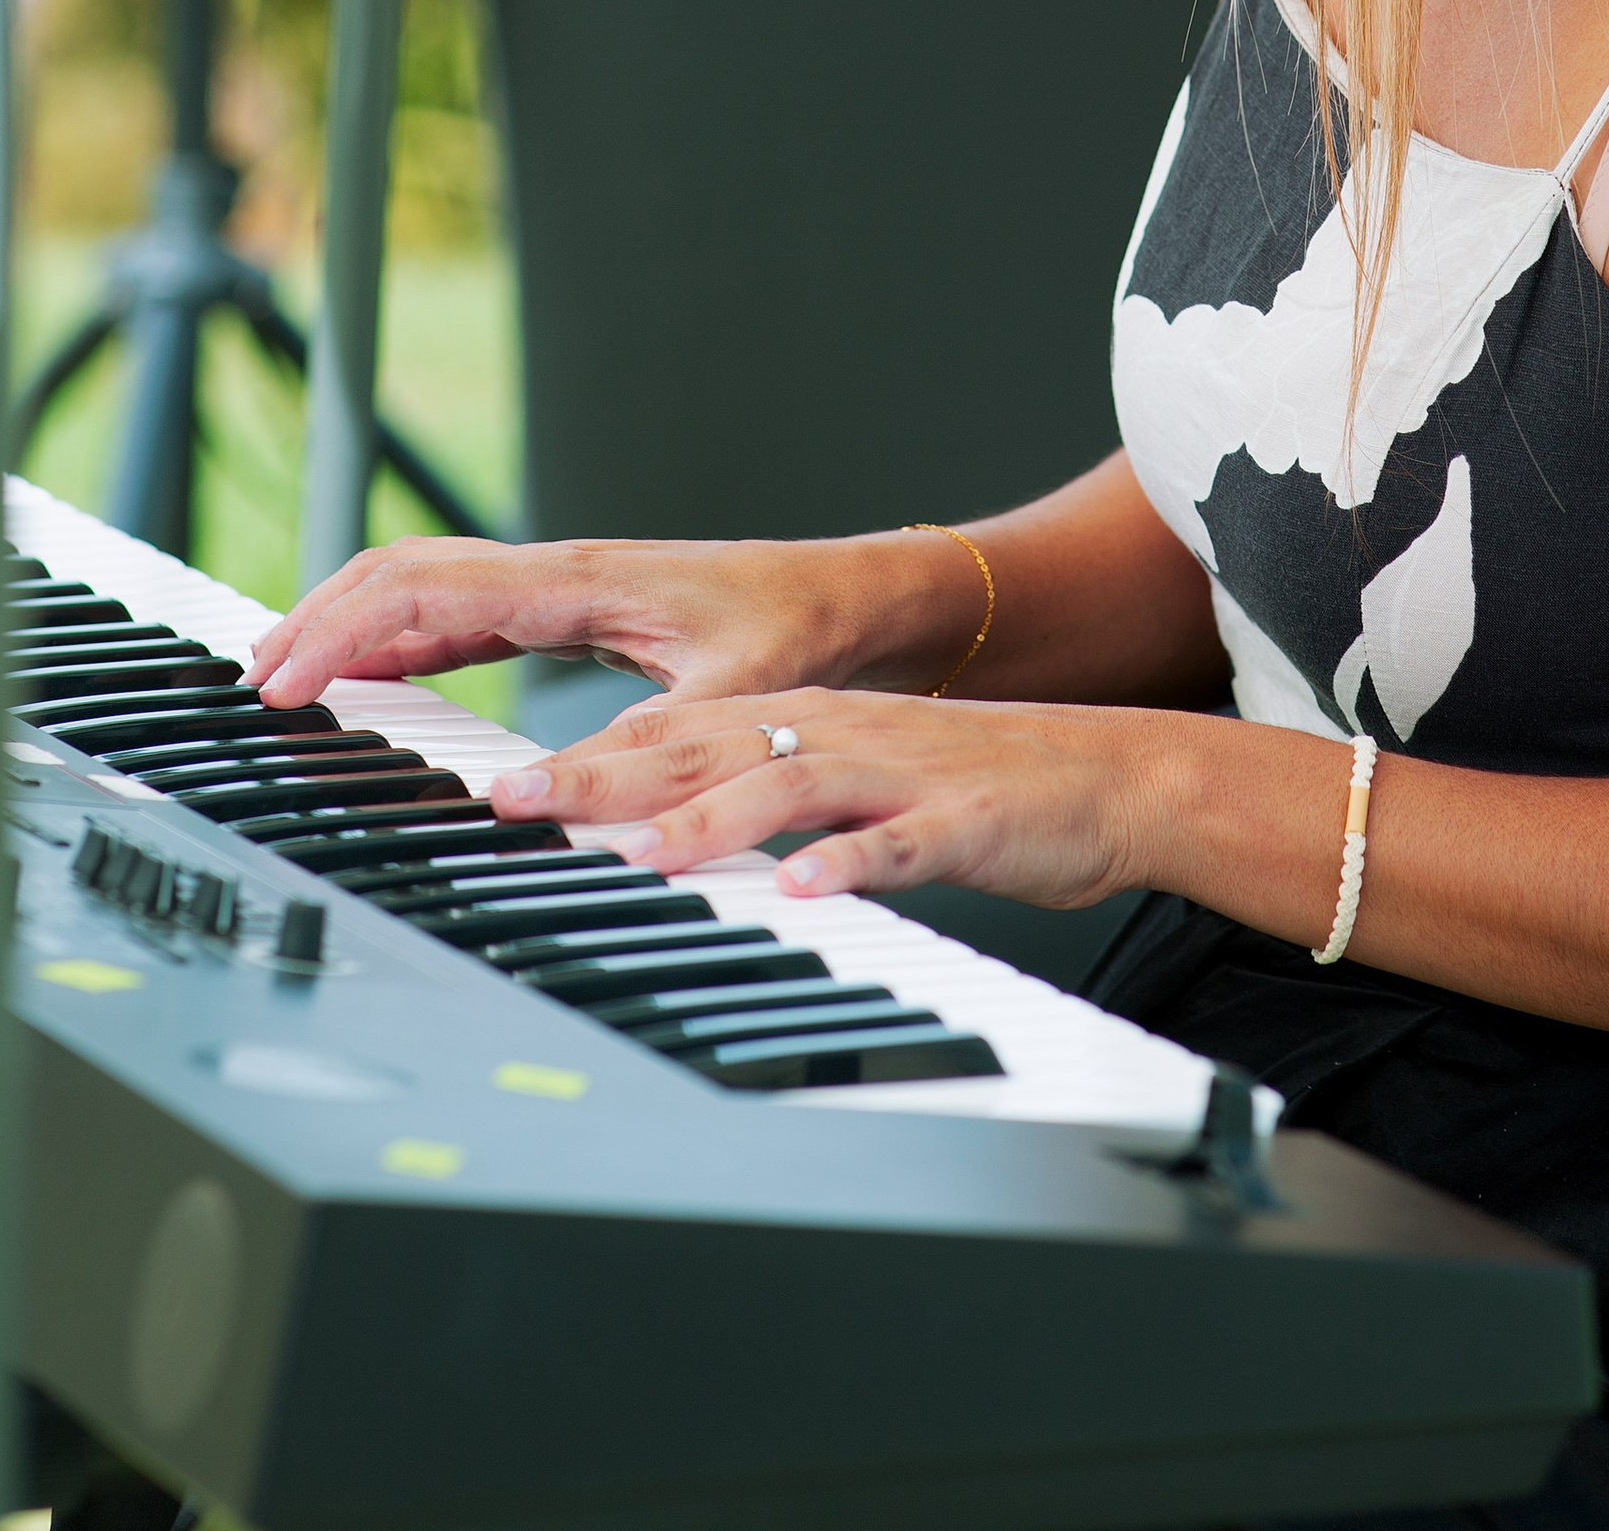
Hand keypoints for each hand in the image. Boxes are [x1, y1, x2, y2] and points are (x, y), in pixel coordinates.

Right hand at [246, 534, 945, 714]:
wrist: (852, 597)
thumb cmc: (802, 631)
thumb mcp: (735, 695)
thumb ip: (651, 743)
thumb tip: (556, 794)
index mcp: (580, 581)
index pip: (430, 591)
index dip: (346, 631)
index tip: (283, 680)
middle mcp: (560, 573)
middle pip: (407, 573)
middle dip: (322, 617)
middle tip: (254, 680)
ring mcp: (562, 587)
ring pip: (429, 586)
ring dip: (353, 621)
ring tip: (287, 675)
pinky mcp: (572, 610)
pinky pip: (465, 614)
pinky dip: (403, 638)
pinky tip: (375, 678)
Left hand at [490, 684, 1171, 908]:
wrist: (1107, 777)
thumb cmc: (970, 791)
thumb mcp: (850, 781)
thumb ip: (760, 799)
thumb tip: (653, 829)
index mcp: (804, 723)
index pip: (676, 733)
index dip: (585, 759)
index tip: (501, 791)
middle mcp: (837, 735)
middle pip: (706, 750)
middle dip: (607, 778)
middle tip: (521, 804)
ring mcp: (898, 774)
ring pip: (790, 785)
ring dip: (713, 818)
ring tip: (644, 849)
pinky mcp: (961, 821)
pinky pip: (899, 843)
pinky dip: (851, 861)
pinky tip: (809, 885)